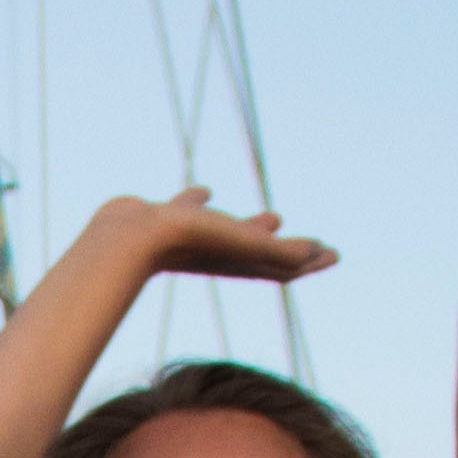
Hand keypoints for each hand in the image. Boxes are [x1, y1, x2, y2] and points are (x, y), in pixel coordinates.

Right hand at [100, 185, 331, 289]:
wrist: (123, 240)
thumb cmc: (184, 242)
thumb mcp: (238, 243)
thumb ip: (278, 251)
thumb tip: (315, 253)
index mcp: (236, 262)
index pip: (283, 266)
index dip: (310, 262)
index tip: (334, 255)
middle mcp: (217, 252)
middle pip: (265, 253)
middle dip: (293, 249)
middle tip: (318, 245)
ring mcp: (191, 238)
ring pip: (230, 232)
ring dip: (256, 228)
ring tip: (275, 217)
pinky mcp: (167, 222)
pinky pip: (191, 209)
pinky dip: (201, 201)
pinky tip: (206, 192)